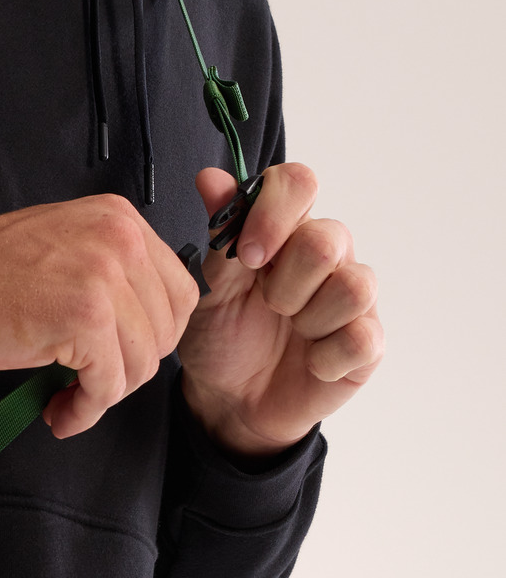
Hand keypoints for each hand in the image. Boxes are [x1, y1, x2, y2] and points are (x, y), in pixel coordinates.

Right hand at [0, 196, 199, 438]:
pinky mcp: (85, 318)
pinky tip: (59, 410)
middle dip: (129, 369)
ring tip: (67, 400)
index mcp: (119, 219)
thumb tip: (141, 327)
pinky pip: (107, 386)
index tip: (119, 357)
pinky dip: (84, 409)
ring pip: (141, 363)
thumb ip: (108, 272)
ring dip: (104, 394)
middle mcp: (121, 240)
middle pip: (165, 332)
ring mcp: (105, 277)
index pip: (180, 292)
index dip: (152, 337)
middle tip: (88, 384)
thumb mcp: (61, 248)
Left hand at [178, 163, 383, 455]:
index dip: (275, 212)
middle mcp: (326, 255)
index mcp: (285, 229)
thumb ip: (220, 234)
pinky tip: (308, 362)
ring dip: (308, 318)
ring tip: (289, 330)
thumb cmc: (222, 333)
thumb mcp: (209, 285)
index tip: (249, 256)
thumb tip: (211, 178)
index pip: (298, 183)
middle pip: (328, 240)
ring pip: (354, 287)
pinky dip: (325, 357)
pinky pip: (362, 338)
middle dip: (285, 282)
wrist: (230, 399)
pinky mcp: (368, 344)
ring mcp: (352, 298)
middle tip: (267, 304)